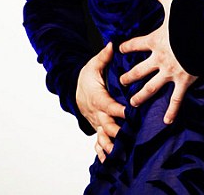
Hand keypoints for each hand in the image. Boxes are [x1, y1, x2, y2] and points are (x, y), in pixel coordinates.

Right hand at [76, 41, 125, 162]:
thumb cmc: (86, 76)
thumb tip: (112, 44)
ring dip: (110, 145)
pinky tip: (108, 160)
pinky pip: (98, 141)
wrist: (73, 87)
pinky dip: (102, 151)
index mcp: (97, 97)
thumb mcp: (94, 64)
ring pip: (102, 135)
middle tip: (129, 136)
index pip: (109, 104)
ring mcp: (95, 121)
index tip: (129, 113)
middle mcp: (96, 112)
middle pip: (106, 124)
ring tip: (118, 153)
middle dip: (117, 131)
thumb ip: (104, 56)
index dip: (118, 109)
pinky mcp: (96, 126)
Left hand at [119, 0, 197, 124]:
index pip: (134, 44)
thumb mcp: (173, 2)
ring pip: (151, 87)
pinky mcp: (185, 80)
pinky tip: (167, 122)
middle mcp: (160, 58)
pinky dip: (172, 111)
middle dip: (128, 76)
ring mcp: (171, 71)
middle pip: (138, 70)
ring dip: (140, 95)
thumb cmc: (192, 17)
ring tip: (132, 102)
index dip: (126, 46)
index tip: (119, 48)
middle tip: (121, 81)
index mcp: (155, 39)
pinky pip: (176, 99)